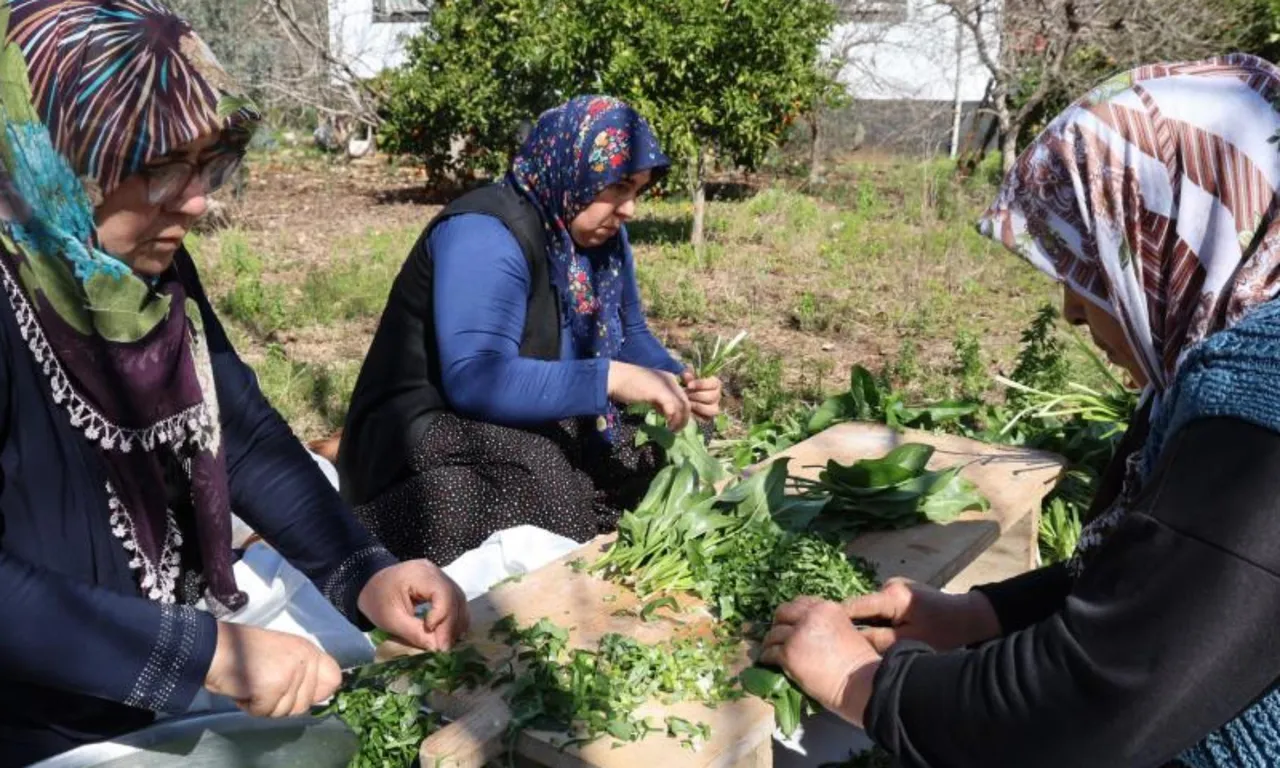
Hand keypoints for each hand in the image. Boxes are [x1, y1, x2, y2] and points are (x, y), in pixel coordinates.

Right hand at [204, 623, 341, 716]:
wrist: (215, 648)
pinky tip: (243, 689)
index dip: (316, 692)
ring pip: (285, 711)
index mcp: (308, 650)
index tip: (295, 692)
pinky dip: (250, 706)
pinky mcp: (273, 687)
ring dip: (264, 705)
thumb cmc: (242, 651)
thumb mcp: (282, 653)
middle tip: (261, 684)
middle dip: (280, 702)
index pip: (333, 678)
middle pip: (304, 704)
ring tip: (252, 684)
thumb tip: (321, 695)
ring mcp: (291, 673)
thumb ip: (302, 670)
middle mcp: (304, 659)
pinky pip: (265, 712)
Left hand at [357, 560, 469, 650]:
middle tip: (444, 648)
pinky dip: (455, 616)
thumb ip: (414, 632)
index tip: (435, 641)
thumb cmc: (376, 599)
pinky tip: (451, 632)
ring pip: (459, 598)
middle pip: (454, 597)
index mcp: (419, 574)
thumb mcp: (390, 619)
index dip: (443, 618)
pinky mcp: (440, 583)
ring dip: (456, 622)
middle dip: (451, 625)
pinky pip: (455, 599)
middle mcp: (434, 571)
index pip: (443, 594)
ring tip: (448, 642)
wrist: (369, 583)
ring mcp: (439, 575)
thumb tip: (436, 648)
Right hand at [607, 361, 690, 429]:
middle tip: (677, 429)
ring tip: (673, 430)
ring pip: (683, 406)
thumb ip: (660, 401)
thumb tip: (667, 413)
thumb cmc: (628, 384)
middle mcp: (671, 381)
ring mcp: (667, 386)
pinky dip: (672, 419)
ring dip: (680, 421)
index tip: (677, 422)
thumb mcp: (649, 393)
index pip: (684, 397)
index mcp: (669, 379)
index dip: (683, 411)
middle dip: (685, 418)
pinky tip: (667, 425)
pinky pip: (673, 408)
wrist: (616, 377)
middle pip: (686, 402)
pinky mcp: (660, 392)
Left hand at [681, 369, 722, 419]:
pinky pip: (707, 418)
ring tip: (688, 403)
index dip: (700, 384)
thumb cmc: (689, 386)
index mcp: (715, 383)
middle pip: (712, 397)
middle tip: (686, 395)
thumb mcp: (689, 379)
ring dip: (699, 406)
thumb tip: (686, 374)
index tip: (689, 385)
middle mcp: (717, 395)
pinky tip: (690, 410)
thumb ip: (688, 377)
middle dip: (697, 396)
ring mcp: (715, 407)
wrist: (686, 399)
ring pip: (713, 409)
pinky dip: (698, 415)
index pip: (712, 384)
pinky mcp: (710, 416)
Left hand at [761, 597, 880, 726]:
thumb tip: (807, 629)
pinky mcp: (788, 654)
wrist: (859, 682)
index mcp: (826, 608)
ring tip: (770, 649)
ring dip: (770, 642)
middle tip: (778, 634)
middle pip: (783, 612)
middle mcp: (809, 616)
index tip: (790, 622)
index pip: (801, 602)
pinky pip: (770, 653)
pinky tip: (768, 662)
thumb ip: (826, 624)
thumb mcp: (846, 630)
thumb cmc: (859, 663)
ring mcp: (797, 635)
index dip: (793, 613)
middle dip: (778, 622)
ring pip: (773, 633)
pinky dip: (767, 658)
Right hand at [844, 577, 1000, 653]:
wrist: (971, 618)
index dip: (837, 620)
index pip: (854, 606)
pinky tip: (890, 632)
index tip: (821, 633)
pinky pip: (883, 606)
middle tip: (845, 645)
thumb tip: (850, 640)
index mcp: (891, 595)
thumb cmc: (943, 633)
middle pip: (863, 607)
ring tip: (873, 642)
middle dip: (856, 625)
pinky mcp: (901, 590)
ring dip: (871, 623)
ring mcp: (895, 585)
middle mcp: (890, 584)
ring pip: (873, 608)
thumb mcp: (908, 641)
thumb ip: (877, 640)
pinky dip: (882, 619)